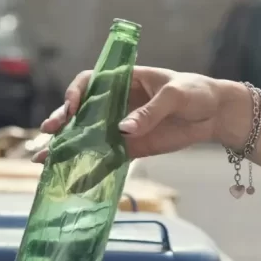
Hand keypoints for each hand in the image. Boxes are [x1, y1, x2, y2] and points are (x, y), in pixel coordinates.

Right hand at [32, 66, 241, 162]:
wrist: (214, 115)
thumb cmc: (196, 92)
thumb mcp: (175, 95)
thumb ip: (150, 111)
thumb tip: (123, 130)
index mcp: (124, 81)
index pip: (91, 81)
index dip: (76, 92)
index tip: (73, 107)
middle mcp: (117, 104)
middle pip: (82, 111)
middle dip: (62, 121)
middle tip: (48, 132)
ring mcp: (121, 127)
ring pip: (89, 135)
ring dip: (68, 146)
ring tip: (46, 159)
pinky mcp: (130, 147)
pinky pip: (107, 157)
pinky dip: (92, 168)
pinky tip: (75, 179)